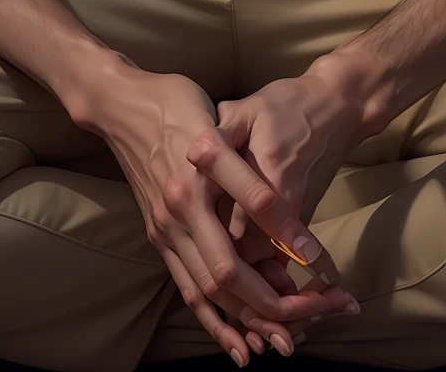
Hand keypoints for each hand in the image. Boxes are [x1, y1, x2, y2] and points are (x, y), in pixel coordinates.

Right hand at [80, 63, 356, 363]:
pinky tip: (239, 342)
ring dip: (250, 320)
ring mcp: (165, 231)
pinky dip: (215, 320)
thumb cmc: (175, 103)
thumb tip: (281, 211)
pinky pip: (188, 290)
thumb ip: (242, 171)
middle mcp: (177, 218)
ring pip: (209, 293)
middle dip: (277, 303)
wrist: (121, 105)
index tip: (324, 268)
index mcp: (192, 189)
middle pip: (229, 280)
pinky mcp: (160, 237)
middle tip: (324, 310)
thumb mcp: (216, 122)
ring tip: (290, 339)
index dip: (286, 252)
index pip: (245, 235)